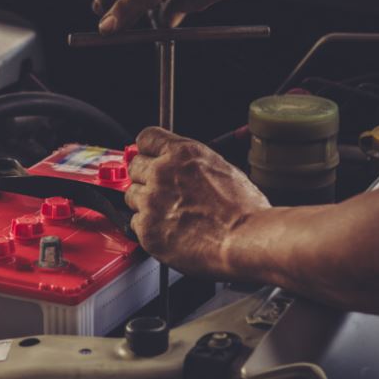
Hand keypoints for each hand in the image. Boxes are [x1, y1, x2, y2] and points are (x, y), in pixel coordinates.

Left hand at [125, 127, 269, 276]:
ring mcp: (151, 201)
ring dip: (145, 204)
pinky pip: (135, 223)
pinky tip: (169, 231)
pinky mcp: (146, 228)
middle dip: (145, 178)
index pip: (146, 139)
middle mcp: (162, 173)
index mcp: (182, 153)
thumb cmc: (244, 210)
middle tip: (162, 192)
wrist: (246, 240)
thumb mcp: (222, 168)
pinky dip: (148, 227)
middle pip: (134, 167)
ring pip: (131, 196)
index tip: (149, 157)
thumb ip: (192, 164)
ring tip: (171, 215)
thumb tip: (180, 165)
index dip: (147, 150)